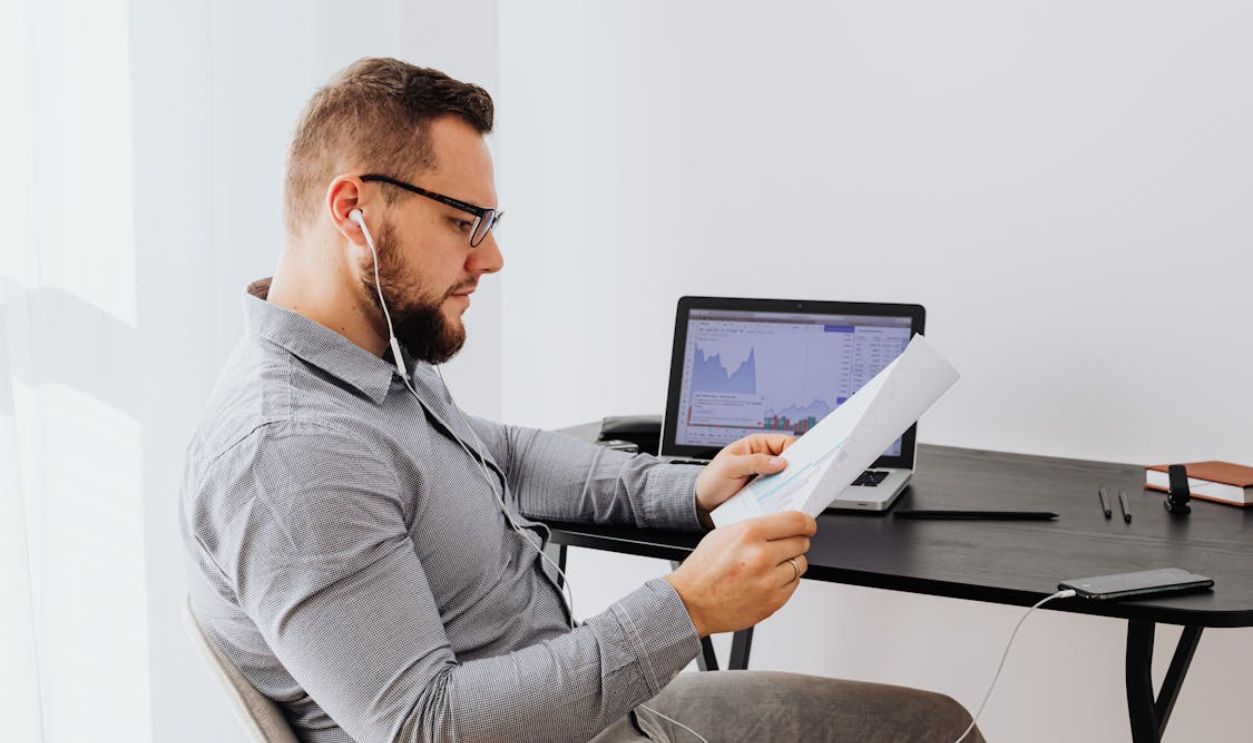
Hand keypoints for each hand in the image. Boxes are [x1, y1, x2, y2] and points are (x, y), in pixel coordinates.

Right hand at [664, 510, 815, 636]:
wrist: (692, 603)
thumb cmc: (703, 570)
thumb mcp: (724, 534)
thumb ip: (754, 526)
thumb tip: (780, 522)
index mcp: (749, 533)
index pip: (796, 521)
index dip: (807, 522)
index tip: (807, 525)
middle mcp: (761, 556)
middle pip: (801, 542)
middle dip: (797, 541)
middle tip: (787, 544)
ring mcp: (769, 581)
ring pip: (800, 564)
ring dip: (791, 561)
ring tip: (773, 563)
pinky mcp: (773, 601)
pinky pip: (794, 584)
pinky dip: (785, 580)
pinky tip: (768, 578)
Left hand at [694, 433, 795, 524]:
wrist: (703, 503)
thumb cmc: (712, 479)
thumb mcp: (729, 466)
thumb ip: (754, 462)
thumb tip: (780, 462)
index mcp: (757, 445)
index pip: (784, 442)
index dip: (795, 450)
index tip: (802, 462)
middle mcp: (764, 459)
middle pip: (790, 461)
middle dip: (797, 469)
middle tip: (803, 478)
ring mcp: (766, 477)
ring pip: (788, 478)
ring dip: (792, 484)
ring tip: (797, 492)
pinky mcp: (766, 492)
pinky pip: (781, 492)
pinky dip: (785, 496)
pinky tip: (786, 501)